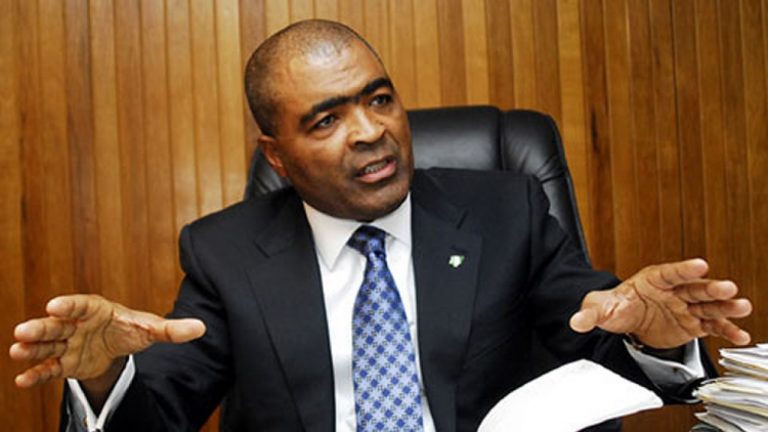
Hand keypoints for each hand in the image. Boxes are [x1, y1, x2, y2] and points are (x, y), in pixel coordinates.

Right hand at [10, 295, 205, 387]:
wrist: (118, 346)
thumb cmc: (130, 330)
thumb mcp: (150, 329)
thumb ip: (172, 329)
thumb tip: (202, 328)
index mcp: (96, 309)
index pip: (80, 304)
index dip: (68, 304)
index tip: (54, 305)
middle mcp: (76, 324)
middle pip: (57, 325)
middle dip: (41, 328)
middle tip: (22, 331)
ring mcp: (67, 344)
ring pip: (47, 345)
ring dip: (32, 349)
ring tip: (16, 350)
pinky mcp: (64, 363)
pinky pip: (48, 368)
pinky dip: (36, 374)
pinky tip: (22, 380)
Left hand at [569, 258, 751, 348]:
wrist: (626, 323)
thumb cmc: (617, 307)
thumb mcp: (601, 309)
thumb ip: (591, 314)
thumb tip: (576, 321)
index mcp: (652, 280)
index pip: (670, 272)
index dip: (684, 269)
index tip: (700, 264)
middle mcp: (673, 291)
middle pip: (694, 286)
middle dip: (711, 287)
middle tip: (728, 287)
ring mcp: (685, 306)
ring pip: (708, 304)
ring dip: (726, 306)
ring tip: (742, 307)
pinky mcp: (693, 323)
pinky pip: (712, 326)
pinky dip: (726, 330)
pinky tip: (739, 335)